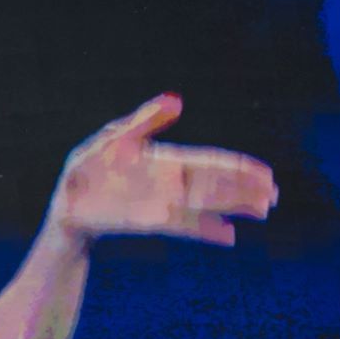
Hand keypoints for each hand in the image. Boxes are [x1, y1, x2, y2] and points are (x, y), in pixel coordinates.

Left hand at [50, 95, 276, 247]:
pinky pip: (184, 227)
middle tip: (274, 196)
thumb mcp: (114, 138)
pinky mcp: (149, 223)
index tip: (266, 173)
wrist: (65, 203)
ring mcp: (162, 204)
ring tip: (262, 212)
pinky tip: (229, 236)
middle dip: (245, 189)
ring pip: (206, 205)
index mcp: (166, 160)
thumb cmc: (88, 168)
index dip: (239, 167)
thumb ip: (145, 121)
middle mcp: (170, 183)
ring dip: (234, 208)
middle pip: (216, 184)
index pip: (211, 161)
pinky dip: (206, 230)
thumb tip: (178, 101)